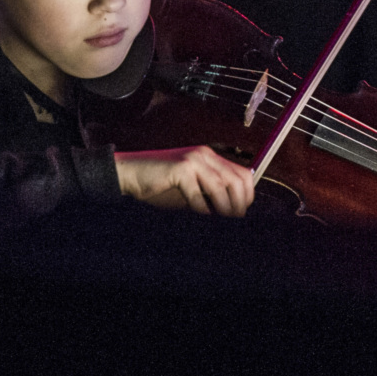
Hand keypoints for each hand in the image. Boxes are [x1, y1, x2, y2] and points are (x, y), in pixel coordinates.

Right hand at [114, 146, 254, 216]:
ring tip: (220, 220)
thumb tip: (235, 211)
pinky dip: (201, 208)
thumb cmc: (160, 184)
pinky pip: (198, 194)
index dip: (247, 195)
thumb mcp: (192, 187)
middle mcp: (204, 155)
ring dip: (224, 208)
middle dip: (239, 204)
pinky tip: (198, 214)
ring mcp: (192, 161)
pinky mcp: (179, 170)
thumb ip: (211, 192)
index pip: (243, 174)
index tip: (240, 212)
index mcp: (209, 157)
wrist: (129, 173)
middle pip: (237, 180)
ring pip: (222, 187)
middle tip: (233, 219)